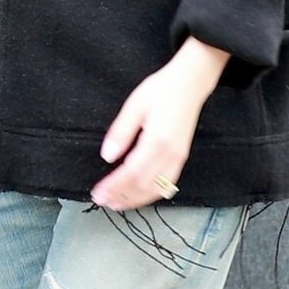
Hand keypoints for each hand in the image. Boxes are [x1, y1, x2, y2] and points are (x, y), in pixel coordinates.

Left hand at [90, 40, 226, 209]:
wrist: (190, 83)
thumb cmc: (162, 90)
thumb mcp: (135, 105)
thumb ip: (121, 131)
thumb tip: (107, 156)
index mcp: (157, 141)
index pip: (131, 172)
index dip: (114, 186)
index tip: (98, 193)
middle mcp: (170, 154)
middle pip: (143, 185)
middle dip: (121, 196)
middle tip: (101, 201)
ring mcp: (179, 158)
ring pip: (156, 189)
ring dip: (135, 200)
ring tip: (116, 204)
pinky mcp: (181, 157)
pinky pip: (167, 184)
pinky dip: (151, 194)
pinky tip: (139, 196)